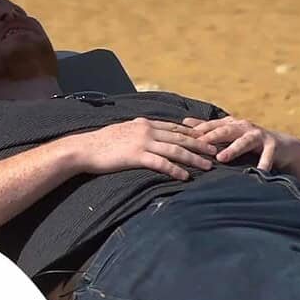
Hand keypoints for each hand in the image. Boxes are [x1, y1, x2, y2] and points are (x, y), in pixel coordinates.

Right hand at [72, 118, 216, 180]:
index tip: (206, 138)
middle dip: (200, 144)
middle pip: (180, 137)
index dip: (192, 133)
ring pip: (175, 149)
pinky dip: (175, 169)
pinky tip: (185, 176)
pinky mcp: (136, 156)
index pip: (174, 127)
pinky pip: (161, 163)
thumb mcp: (123, 130)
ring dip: (193, 158)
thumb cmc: (101, 142)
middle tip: (215, 151)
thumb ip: (138, 131)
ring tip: (207, 166)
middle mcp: (146, 130)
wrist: (84, 148)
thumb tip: (148, 134)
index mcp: (144, 123)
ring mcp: (142, 142)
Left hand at [182, 116, 292, 170]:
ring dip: (233, 149)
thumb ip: (208, 128)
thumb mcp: (229, 133)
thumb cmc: (249, 140)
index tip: (181, 136)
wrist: (281, 145)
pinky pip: (268, 156)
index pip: (211, 125)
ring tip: (221, 158)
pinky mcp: (273, 146)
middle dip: (211, 136)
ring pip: (244, 141)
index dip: (197, 130)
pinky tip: (258, 172)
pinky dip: (263, 164)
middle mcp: (244, 127)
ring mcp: (258, 136)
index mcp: (231, 124)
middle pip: (225, 131)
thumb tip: (184, 122)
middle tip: (198, 144)